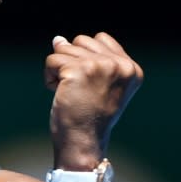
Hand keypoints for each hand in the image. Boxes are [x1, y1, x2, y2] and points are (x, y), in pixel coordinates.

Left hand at [44, 32, 142, 167]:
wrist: (83, 142)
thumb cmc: (88, 118)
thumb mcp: (97, 86)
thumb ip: (86, 60)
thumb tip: (58, 39)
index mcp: (131, 68)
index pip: (100, 39)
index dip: (85, 58)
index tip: (89, 85)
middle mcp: (119, 65)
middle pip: (81, 41)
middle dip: (71, 62)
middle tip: (78, 90)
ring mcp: (100, 66)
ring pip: (64, 49)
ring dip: (59, 70)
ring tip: (70, 92)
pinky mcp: (79, 70)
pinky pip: (52, 60)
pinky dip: (49, 77)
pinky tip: (59, 93)